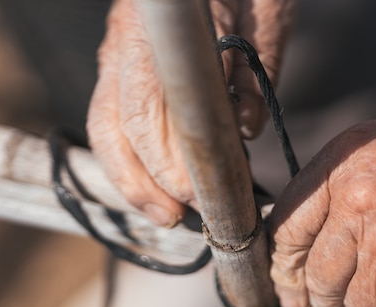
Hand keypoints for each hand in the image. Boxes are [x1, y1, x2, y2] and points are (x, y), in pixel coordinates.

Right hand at [87, 0, 295, 225]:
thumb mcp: (268, 13)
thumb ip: (257, 71)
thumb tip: (243, 132)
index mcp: (158, 30)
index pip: (147, 114)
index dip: (167, 164)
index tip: (196, 196)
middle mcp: (125, 42)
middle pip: (115, 127)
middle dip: (145, 181)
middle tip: (178, 216)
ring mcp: (119, 50)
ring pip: (106, 125)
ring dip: (131, 176)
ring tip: (162, 212)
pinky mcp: (124, 61)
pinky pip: (115, 115)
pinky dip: (131, 154)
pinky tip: (154, 180)